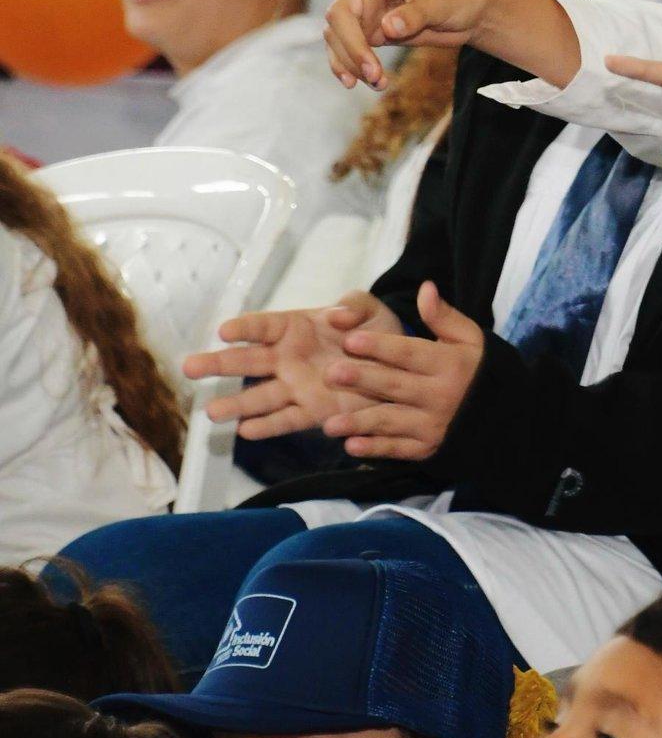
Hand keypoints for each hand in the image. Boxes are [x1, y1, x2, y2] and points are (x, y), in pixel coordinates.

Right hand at [191, 292, 400, 438]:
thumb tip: (338, 316)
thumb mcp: (370, 310)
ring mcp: (296, 387)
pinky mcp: (312, 411)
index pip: (263, 326)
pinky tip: (247, 431)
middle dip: (218, 364)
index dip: (245, 328)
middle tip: (188, 367)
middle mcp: (287, 359)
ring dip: (236, 404)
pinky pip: (287, 420)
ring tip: (211, 412)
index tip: (225, 331)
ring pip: (259, 396)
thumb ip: (355, 306)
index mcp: (296, 328)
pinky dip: (268, 426)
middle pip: (247, 361)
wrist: (396, 367)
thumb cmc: (375, 332)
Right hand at [280, 0, 501, 88]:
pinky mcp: (374, 36)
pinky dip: (349, 68)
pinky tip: (354, 84)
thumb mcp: (439, 2)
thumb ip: (413, 14)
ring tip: (377, 82)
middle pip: (339, 18)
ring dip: (352, 63)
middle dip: (351, 47)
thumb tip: (387, 29)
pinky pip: (349, 53)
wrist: (474, 14)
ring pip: (340, 40)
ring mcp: (368, 15)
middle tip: (373, 73)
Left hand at [321, 281, 486, 460]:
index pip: (410, 353)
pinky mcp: (428, 448)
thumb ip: (444, 316)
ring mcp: (434, 425)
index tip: (350, 340)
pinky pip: (399, 449)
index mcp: (450, 365)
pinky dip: (375, 450)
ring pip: (392, 421)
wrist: (508, 418)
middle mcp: (441, 396)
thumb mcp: (471, 339)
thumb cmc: (480, 371)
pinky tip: (352, 447)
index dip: (381, 347)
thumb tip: (425, 288)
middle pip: (396, 386)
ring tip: (329, 425)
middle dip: (363, 380)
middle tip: (331, 374)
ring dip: (360, 423)